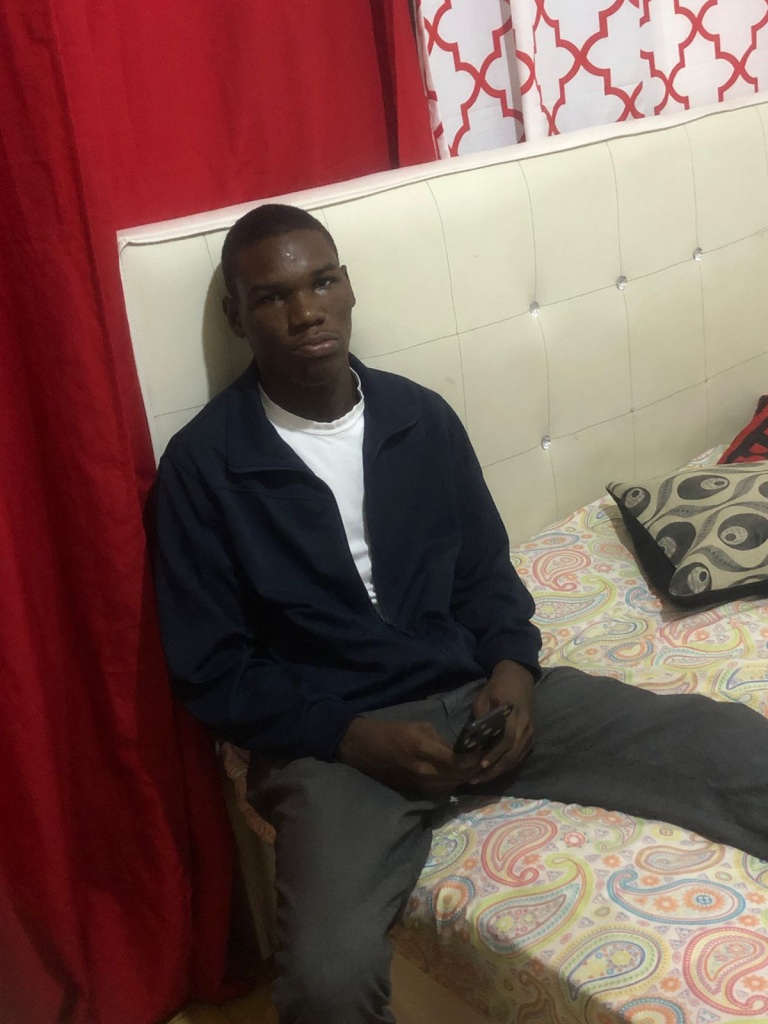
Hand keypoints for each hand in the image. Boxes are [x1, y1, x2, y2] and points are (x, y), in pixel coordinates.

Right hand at [337, 717, 483, 795]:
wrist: (364, 747)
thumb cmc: (391, 731)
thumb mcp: (419, 726)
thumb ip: (440, 740)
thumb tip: (457, 750)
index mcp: (423, 749)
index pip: (457, 760)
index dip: (473, 759)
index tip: (483, 753)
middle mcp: (423, 770)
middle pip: (457, 777)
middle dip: (473, 771)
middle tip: (483, 762)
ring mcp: (418, 784)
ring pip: (450, 787)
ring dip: (463, 780)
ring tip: (473, 771)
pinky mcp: (413, 791)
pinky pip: (439, 791)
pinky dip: (451, 785)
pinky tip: (457, 778)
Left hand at [469, 660, 534, 783]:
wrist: (519, 678)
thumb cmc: (497, 687)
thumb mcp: (483, 696)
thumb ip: (479, 716)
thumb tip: (473, 739)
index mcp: (514, 714)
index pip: (507, 739)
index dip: (495, 753)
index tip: (481, 764)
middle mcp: (526, 726)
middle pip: (513, 754)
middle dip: (495, 769)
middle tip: (476, 779)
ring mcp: (531, 732)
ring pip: (517, 758)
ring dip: (500, 770)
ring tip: (482, 778)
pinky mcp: (532, 736)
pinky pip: (521, 755)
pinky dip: (508, 765)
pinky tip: (494, 770)